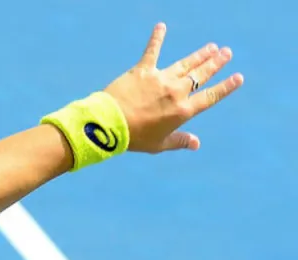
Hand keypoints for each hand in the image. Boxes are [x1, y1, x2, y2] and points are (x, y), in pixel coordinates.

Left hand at [104, 22, 243, 153]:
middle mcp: (176, 92)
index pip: (210, 96)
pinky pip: (152, 51)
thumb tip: (196, 144)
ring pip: (185, 64)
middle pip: (200, 75)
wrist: (110, 124)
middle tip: (226, 52)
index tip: (238, 77)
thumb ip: (179, 141)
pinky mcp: (143, 71)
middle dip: (215, 63)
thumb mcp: (159, 144)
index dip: (225, 87)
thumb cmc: (134, 138)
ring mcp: (160, 79)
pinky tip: (161, 26)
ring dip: (199, 55)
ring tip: (211, 47)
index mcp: (183, 111)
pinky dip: (157, 38)